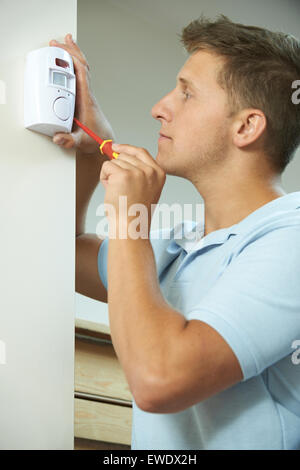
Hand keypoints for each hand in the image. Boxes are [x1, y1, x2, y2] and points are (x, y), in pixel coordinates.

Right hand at [49, 33, 112, 154]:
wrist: (105, 142)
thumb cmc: (95, 140)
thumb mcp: (81, 142)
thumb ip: (69, 141)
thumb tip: (57, 138)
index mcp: (87, 101)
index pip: (81, 75)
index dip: (72, 61)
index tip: (62, 52)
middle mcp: (87, 95)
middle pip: (81, 67)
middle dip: (70, 52)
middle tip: (58, 41)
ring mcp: (85, 95)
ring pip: (81, 69)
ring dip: (73, 55)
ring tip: (65, 42)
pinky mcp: (83, 97)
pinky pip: (79, 76)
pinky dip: (74, 65)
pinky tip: (68, 60)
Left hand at [100, 144, 165, 235]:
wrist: (130, 227)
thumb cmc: (135, 212)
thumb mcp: (146, 189)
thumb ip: (138, 171)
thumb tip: (118, 154)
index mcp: (159, 173)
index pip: (141, 152)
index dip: (127, 148)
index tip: (116, 147)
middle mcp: (150, 171)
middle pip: (125, 156)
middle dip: (117, 169)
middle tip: (120, 189)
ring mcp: (137, 172)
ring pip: (115, 161)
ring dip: (110, 175)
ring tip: (118, 192)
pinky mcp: (123, 175)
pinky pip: (106, 167)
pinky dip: (104, 178)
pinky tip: (111, 191)